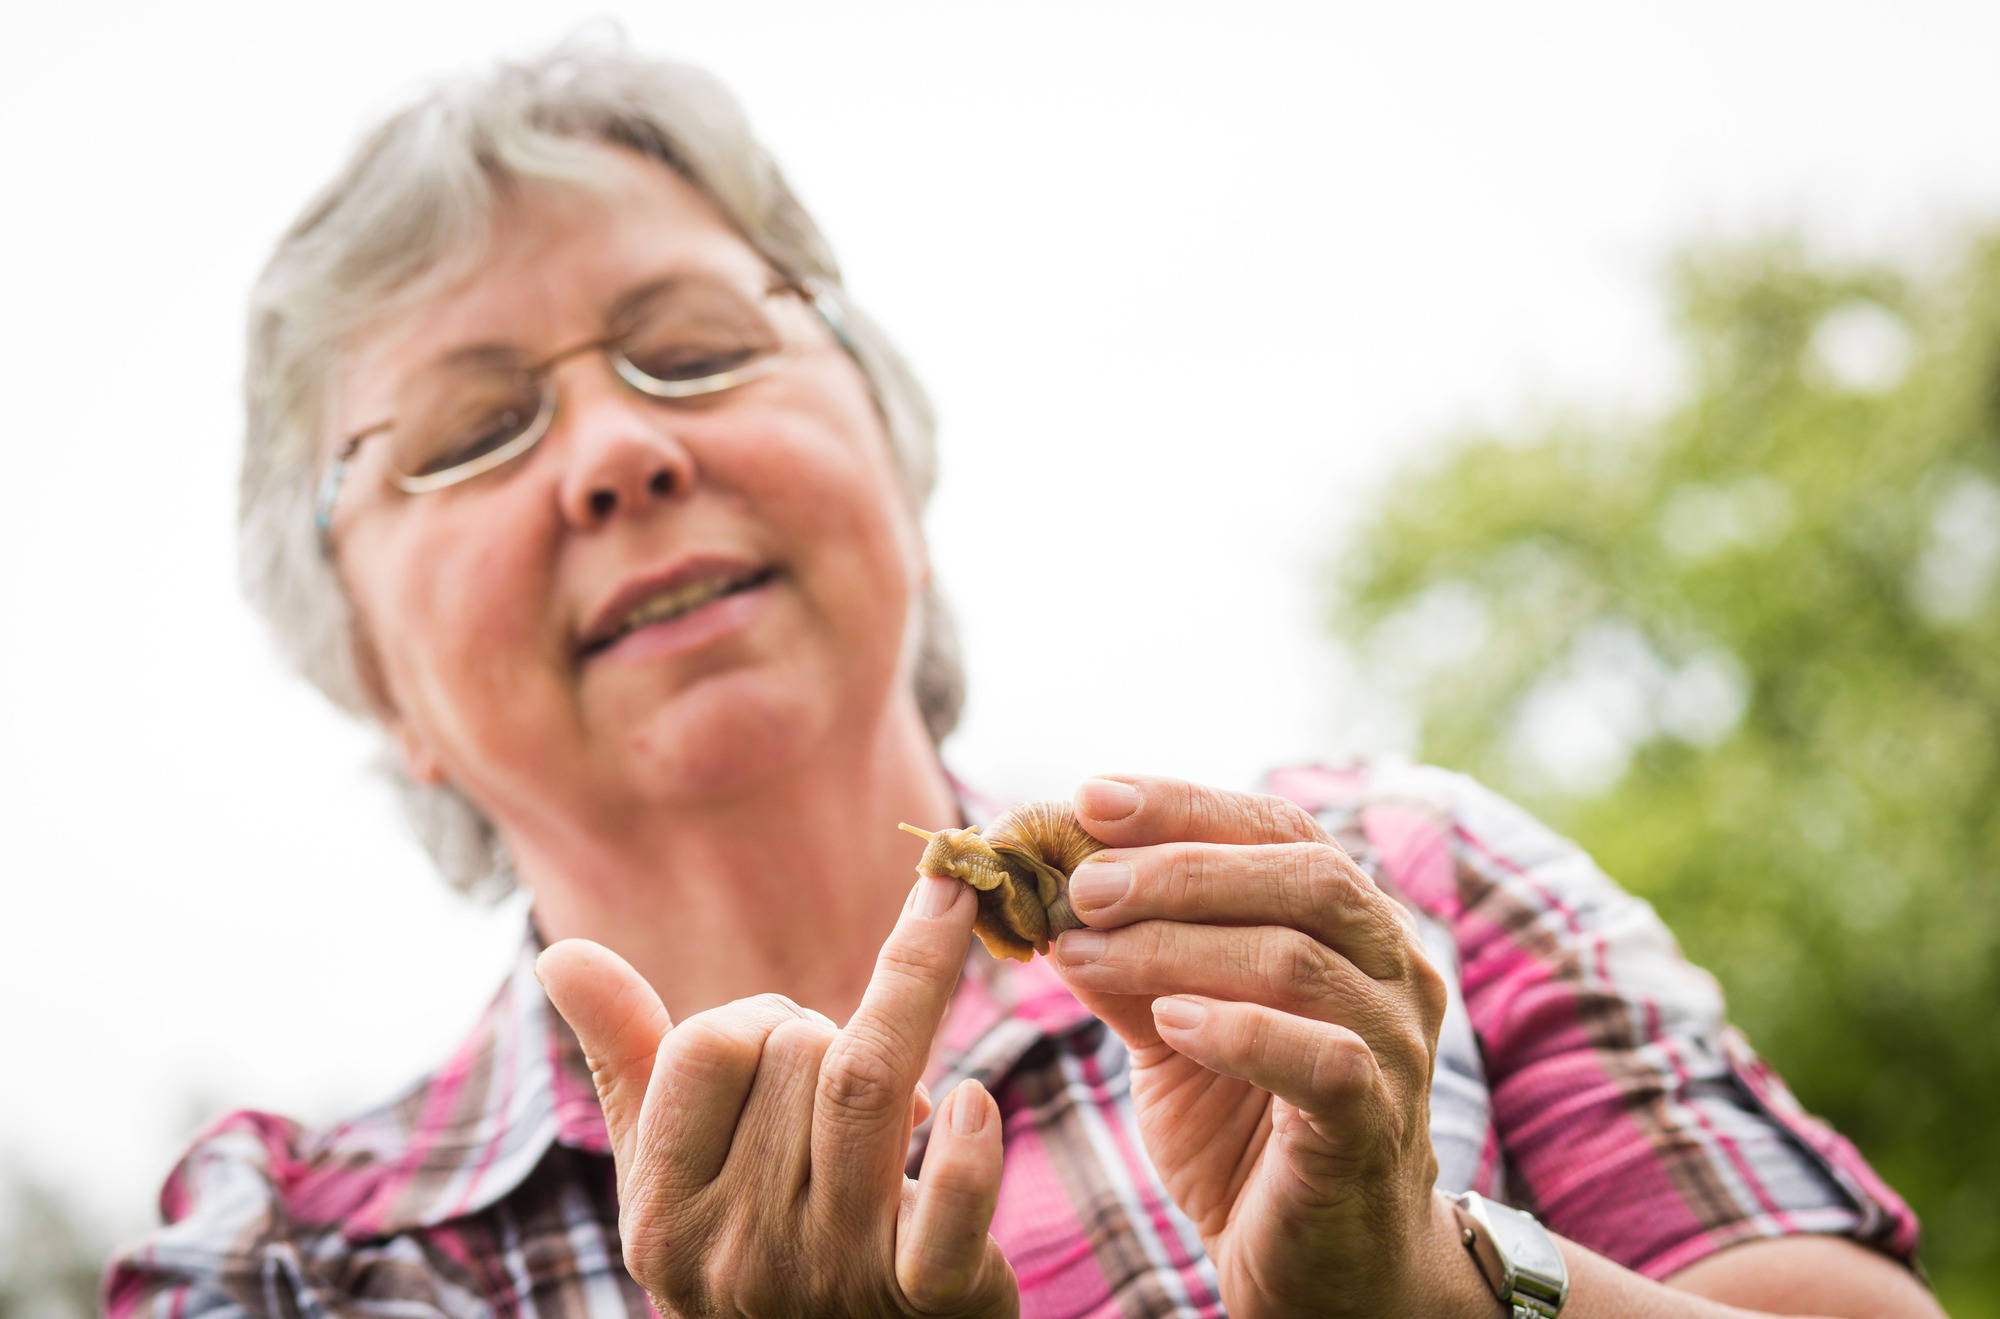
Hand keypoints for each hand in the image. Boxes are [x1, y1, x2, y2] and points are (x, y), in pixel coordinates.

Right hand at [535, 878, 1018, 1317]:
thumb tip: (562, 956)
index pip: (705, 1047)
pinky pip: (948, 1206)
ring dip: (909, 1011)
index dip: (756, 1018)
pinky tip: (972, 1105)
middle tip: (850, 1075)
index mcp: (666, 1215)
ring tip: (926, 1009)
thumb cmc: (760, 1249)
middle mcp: (741, 1250)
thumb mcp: (677, 1176)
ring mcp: (838, 1275)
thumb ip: (629, 1062)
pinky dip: (967, 1148)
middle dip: (834, 1027)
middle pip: (799, 1055)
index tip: (784, 1048)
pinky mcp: (932, 1298)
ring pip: (866, 1088)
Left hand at [1046, 774, 1452, 1318]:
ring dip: (1175, 947)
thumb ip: (1126, 958)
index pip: (1278, 828)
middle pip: (1303, 874)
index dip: (1184, 804)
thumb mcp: (1170, 1028)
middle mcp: (1392, 966)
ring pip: (1297, 961)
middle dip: (1179, 867)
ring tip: (1082, 952)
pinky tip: (1170, 1021)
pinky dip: (1240, 1030)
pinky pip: (1325, 1059)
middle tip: (1080, 884)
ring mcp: (1397, 1044)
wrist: (1315, 1262)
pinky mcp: (1379, 1124)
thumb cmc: (1243, 1129)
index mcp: (1350, 922)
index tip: (1088, 797)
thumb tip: (1043, 889)